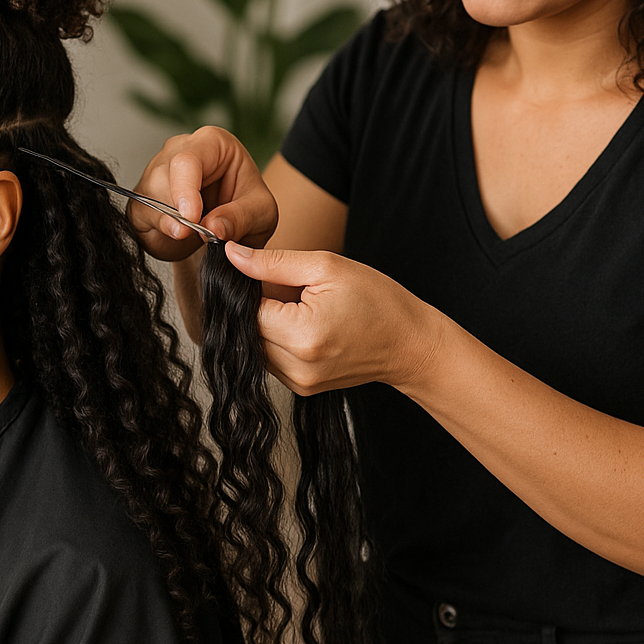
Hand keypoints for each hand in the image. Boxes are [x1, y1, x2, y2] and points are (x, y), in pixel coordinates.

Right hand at [129, 127, 277, 260]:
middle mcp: (178, 149)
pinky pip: (140, 213)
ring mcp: (155, 171)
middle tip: (203, 233)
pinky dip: (160, 230)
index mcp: (211, 143)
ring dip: (172, 223)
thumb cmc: (246, 208)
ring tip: (198, 233)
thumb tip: (212, 227)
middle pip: (162, 178)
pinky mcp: (142, 197)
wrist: (229, 229)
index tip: (193, 219)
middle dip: (180, 213)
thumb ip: (240, 218)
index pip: (186, 160)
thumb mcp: (261, 214)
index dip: (185, 190)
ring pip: (149, 197)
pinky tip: (179, 235)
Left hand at [224, 242, 442, 395]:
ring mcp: (299, 382)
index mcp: (301, 335)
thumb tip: (232, 255)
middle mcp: (296, 366)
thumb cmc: (378, 301)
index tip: (273, 275)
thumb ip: (274, 262)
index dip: (251, 286)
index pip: (246, 309)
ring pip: (256, 346)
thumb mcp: (327, 267)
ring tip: (300, 308)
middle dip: (259, 306)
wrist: (411, 344)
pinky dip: (279, 340)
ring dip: (268, 324)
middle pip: (247, 330)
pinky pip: (272, 359)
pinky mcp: (303, 388)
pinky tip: (304, 326)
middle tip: (291, 290)